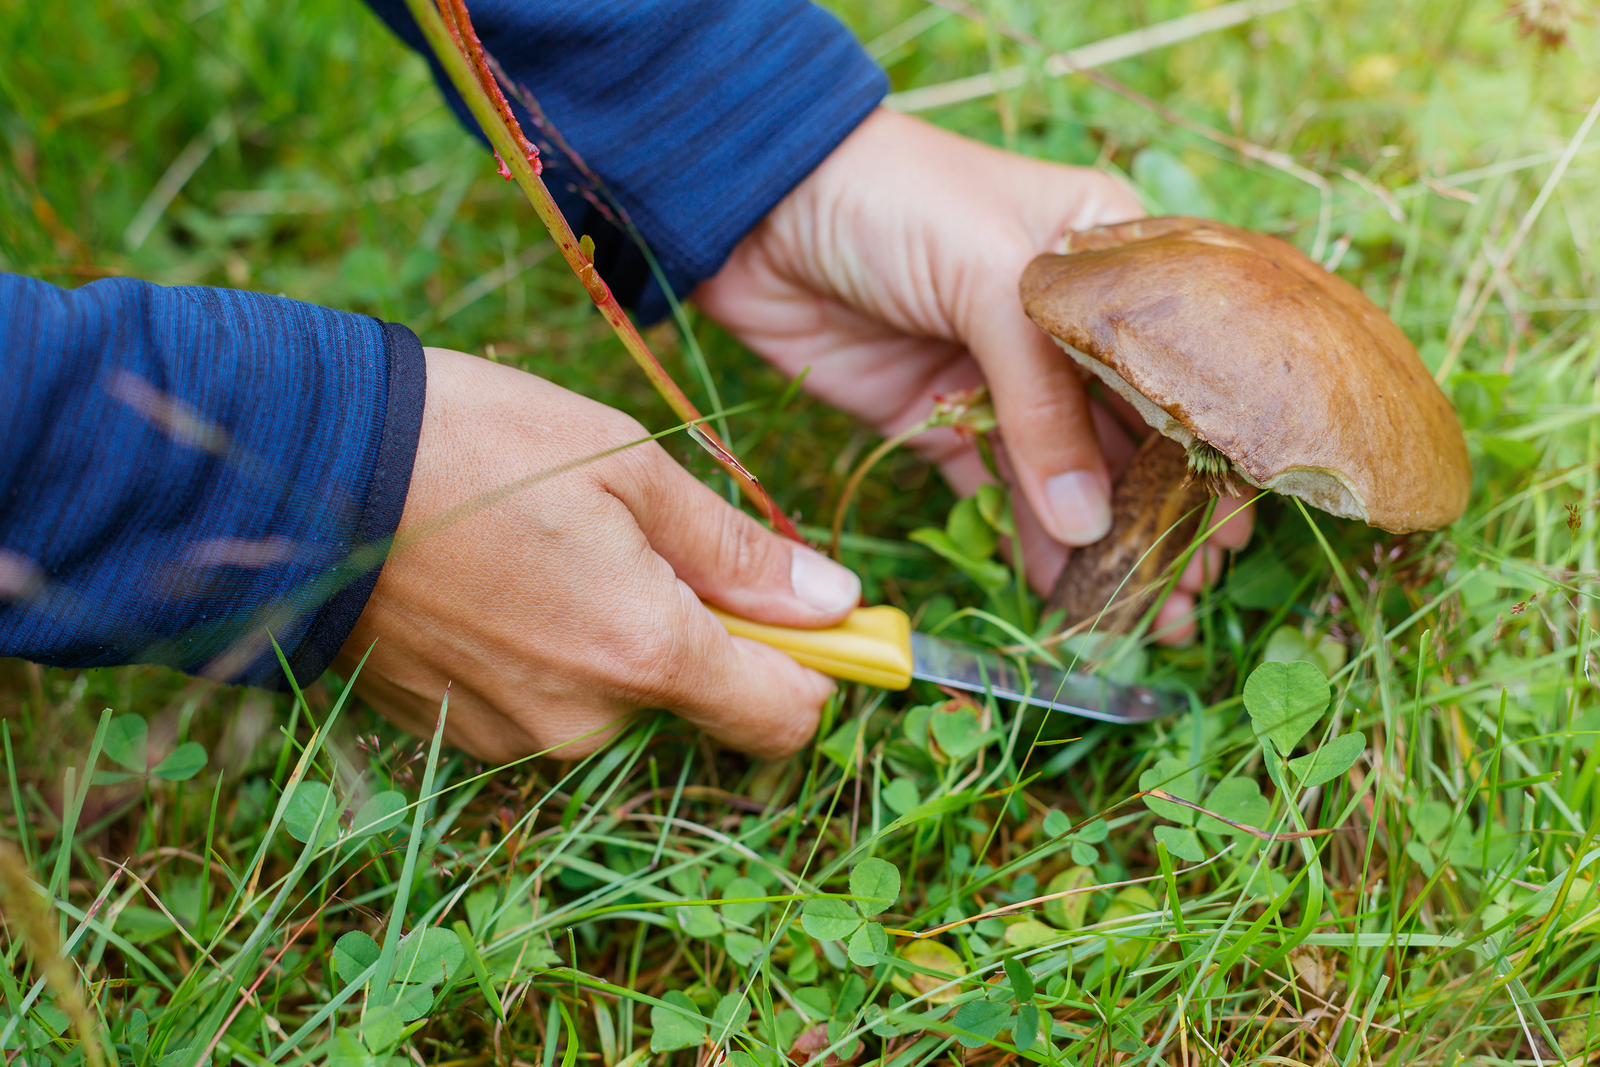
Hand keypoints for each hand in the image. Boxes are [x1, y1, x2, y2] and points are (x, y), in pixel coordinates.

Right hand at [336, 347, 860, 761]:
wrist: (305, 472)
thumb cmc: (480, 445)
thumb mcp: (631, 468)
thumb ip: (740, 554)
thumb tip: (836, 603)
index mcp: (646, 654)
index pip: (783, 718)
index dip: (817, 671)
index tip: (813, 621)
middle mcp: (587, 721)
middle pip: (697, 701)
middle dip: (696, 632)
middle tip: (639, 538)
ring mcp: (516, 735)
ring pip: (618, 700)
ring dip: (617, 638)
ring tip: (552, 548)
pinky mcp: (460, 734)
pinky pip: (548, 702)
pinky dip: (552, 652)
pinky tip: (503, 580)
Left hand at [695, 109, 1251, 639]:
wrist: (760, 205)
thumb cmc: (897, 199)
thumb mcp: (991, 274)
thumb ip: (1043, 399)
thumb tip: (1089, 523)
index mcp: (1108, 260)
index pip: (1178, 366)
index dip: (1205, 447)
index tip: (1232, 525)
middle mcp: (1066, 326)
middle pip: (1129, 432)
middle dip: (1160, 513)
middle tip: (1189, 592)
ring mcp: (1001, 378)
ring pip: (1066, 473)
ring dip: (1101, 542)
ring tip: (1141, 612)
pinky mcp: (939, 419)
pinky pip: (996, 490)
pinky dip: (1027, 540)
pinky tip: (1064, 586)